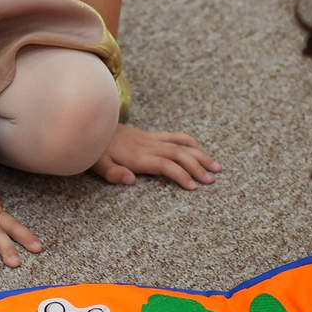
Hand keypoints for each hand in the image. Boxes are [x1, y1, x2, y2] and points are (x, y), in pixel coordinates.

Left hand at [92, 123, 221, 188]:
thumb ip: (114, 174)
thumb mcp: (99, 165)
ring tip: (217, 166)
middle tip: (212, 180)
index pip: (165, 165)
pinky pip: (175, 136)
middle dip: (198, 166)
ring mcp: (152, 139)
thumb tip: (132, 180)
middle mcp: (149, 146)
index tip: (194, 186)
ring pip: (182, 145)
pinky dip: (191, 142)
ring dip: (200, 155)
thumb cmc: (96, 150)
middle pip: (179, 154)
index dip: (180, 174)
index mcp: (138, 156)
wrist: (94, 126)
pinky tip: (201, 150)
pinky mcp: (152, 135)